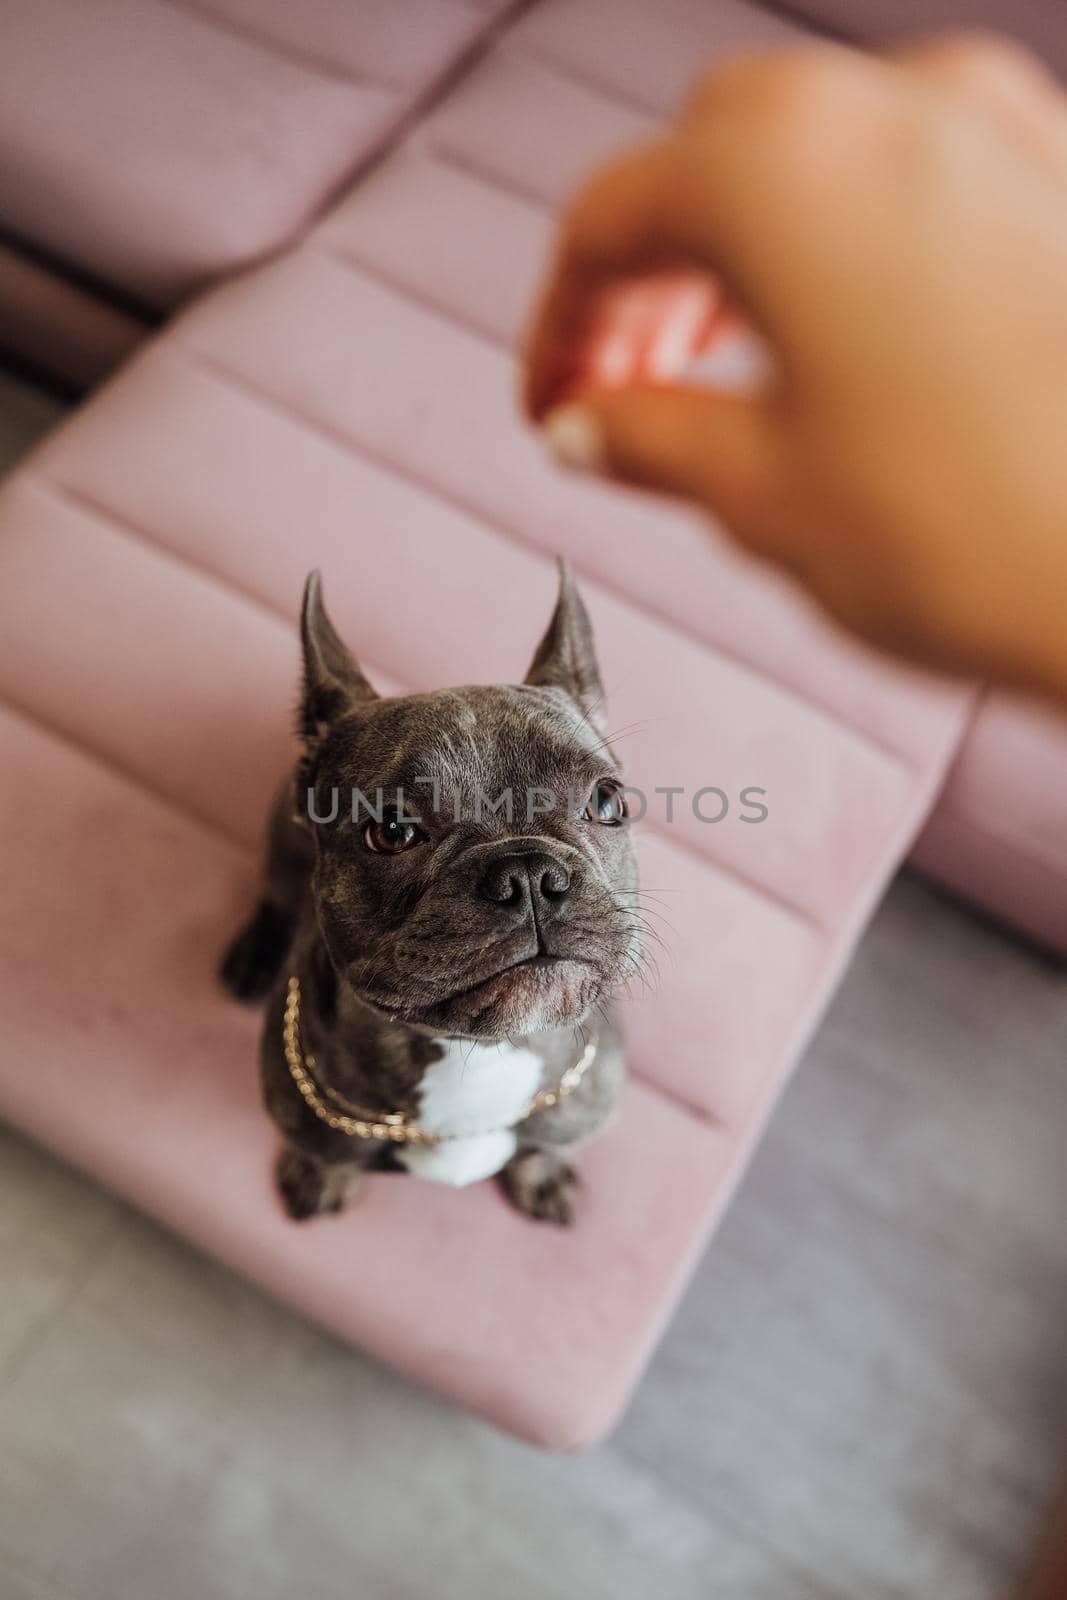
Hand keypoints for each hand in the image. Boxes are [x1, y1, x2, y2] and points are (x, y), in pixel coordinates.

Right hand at [522, 35, 1066, 697]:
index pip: (609, 220)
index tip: (550, 395)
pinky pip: (914, 176)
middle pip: (708, 155)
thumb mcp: (765, 499)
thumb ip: (649, 441)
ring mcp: (995, 134)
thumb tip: (589, 428)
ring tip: (721, 365)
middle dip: (649, 269)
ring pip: (815, 151)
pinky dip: (844, 239)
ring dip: (743, 246)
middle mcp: (892, 116)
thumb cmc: (995, 538)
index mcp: (784, 174)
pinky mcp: (1059, 184)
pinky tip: (836, 336)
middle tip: (625, 380)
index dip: (558, 321)